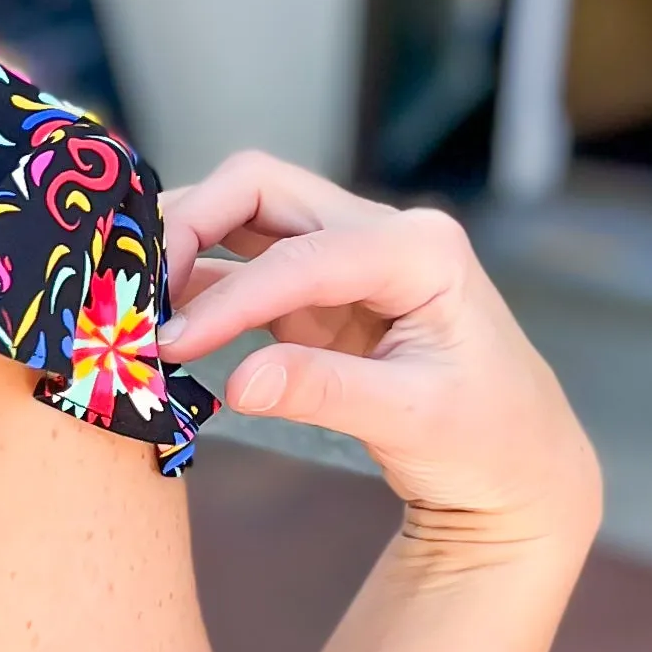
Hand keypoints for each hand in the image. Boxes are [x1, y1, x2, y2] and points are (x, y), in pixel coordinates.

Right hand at [157, 153, 600, 560]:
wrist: (517, 464)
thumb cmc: (487, 439)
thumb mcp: (415, 420)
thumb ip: (325, 393)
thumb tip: (236, 384)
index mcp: (420, 249)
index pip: (299, 256)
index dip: (228, 297)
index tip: (168, 343)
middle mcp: (379, 233)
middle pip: (259, 186)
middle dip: (189, 224)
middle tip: (136, 290)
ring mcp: (344, 257)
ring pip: (243, 215)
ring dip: (184, 246)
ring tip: (134, 304)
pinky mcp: (317, 292)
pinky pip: (240, 266)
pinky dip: (195, 285)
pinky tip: (159, 323)